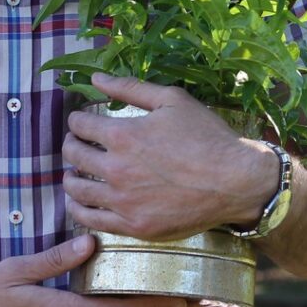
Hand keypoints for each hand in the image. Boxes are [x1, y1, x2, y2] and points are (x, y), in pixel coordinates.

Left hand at [62, 74, 279, 239]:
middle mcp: (117, 170)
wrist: (236, 181)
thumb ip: (129, 88)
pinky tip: (80, 202)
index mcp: (123, 136)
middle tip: (76, 142)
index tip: (81, 120)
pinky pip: (92, 221)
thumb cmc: (206, 136)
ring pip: (77, 190)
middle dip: (71, 144)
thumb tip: (95, 78)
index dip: (77, 119)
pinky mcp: (135, 228)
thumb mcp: (171, 100)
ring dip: (70, 176)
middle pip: (74, 155)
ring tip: (75, 171)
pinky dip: (79, 209)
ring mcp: (124, 203)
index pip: (80, 125)